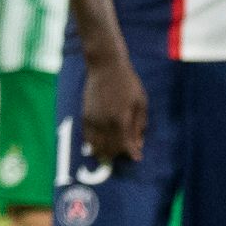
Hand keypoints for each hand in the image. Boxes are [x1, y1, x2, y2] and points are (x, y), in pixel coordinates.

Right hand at [79, 45, 148, 166]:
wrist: (105, 67)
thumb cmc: (128, 83)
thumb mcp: (140, 103)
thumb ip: (139, 125)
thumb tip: (139, 144)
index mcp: (121, 119)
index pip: (125, 145)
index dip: (132, 154)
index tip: (137, 158)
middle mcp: (104, 123)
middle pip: (109, 149)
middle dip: (118, 154)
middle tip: (126, 153)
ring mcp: (92, 120)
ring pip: (96, 145)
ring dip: (104, 152)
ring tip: (112, 152)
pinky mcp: (84, 116)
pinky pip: (87, 136)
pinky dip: (93, 143)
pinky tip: (100, 144)